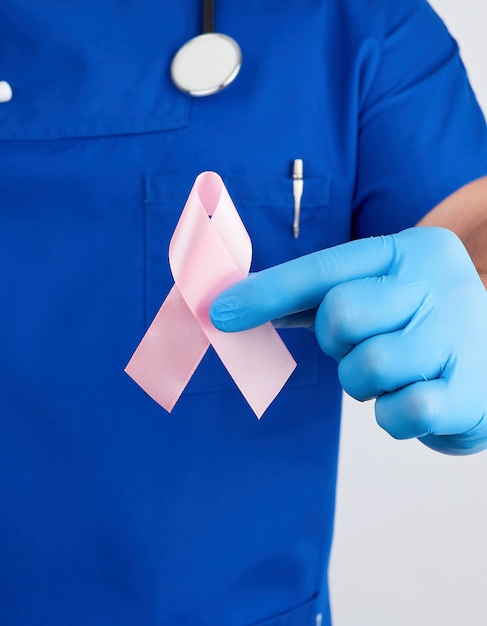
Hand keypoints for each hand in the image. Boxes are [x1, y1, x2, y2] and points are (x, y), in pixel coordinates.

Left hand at [210, 227, 486, 454]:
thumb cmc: (417, 322)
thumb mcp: (375, 291)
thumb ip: (310, 297)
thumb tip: (234, 305)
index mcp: (408, 251)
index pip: (322, 269)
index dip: (266, 292)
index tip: (219, 311)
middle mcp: (439, 283)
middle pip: (341, 315)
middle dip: (337, 342)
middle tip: (361, 344)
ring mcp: (460, 336)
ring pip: (366, 367)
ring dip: (362, 382)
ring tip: (392, 372)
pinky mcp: (471, 391)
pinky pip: (399, 413)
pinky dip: (391, 415)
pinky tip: (414, 397)